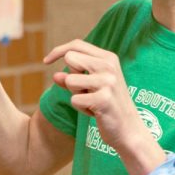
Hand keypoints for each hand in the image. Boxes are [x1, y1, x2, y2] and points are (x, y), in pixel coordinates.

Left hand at [43, 39, 162, 174]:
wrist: (129, 130)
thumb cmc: (108, 107)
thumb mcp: (91, 88)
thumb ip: (73, 79)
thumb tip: (55, 75)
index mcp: (108, 58)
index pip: (77, 44)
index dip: (58, 51)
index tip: (45, 61)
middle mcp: (109, 66)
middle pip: (71, 59)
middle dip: (70, 77)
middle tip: (85, 91)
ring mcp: (108, 81)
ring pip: (70, 80)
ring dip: (76, 95)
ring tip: (92, 102)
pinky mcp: (104, 99)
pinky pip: (75, 100)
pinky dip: (80, 108)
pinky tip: (95, 112)